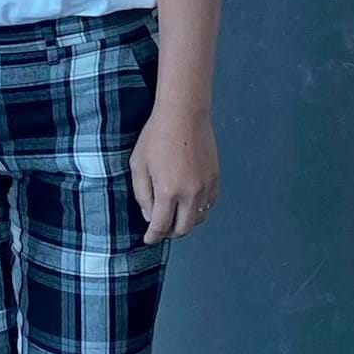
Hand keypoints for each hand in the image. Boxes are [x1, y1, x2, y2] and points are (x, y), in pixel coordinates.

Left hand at [131, 101, 219, 243]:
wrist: (184, 115)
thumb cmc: (156, 137)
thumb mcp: (138, 164)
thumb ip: (142, 194)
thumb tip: (150, 216)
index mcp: (168, 191)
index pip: (161, 226)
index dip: (153, 236)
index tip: (148, 239)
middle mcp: (190, 194)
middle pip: (183, 229)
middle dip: (169, 233)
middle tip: (160, 229)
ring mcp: (206, 188)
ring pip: (198, 219)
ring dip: (185, 222)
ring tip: (174, 216)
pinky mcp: (216, 180)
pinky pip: (208, 205)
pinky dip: (198, 210)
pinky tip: (188, 203)